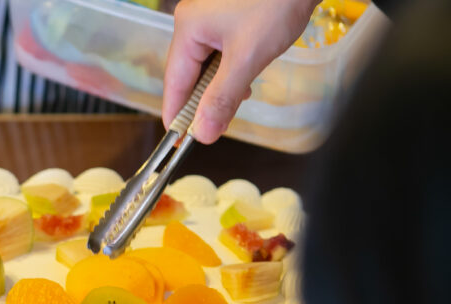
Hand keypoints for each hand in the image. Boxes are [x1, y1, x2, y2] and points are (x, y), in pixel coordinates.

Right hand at [162, 0, 318, 142]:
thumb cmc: (275, 4)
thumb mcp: (247, 58)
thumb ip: (222, 98)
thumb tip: (203, 134)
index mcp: (188, 28)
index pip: (175, 82)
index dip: (176, 115)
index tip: (176, 143)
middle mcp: (193, 21)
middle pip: (188, 75)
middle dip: (201, 103)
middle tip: (211, 130)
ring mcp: (210, 18)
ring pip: (206, 66)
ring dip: (218, 90)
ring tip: (231, 109)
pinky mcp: (229, 18)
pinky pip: (220, 54)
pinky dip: (230, 73)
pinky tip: (243, 83)